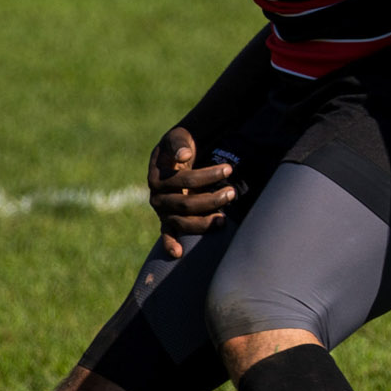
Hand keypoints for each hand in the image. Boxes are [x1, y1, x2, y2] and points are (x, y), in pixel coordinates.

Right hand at [146, 125, 235, 257]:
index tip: (229, 168)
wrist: (173, 157)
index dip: (208, 176)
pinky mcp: (167, 221)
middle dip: (212, 199)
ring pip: (182, 222)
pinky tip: (178, 253)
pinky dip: (170, 244)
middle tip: (233, 192)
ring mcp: (162, 211)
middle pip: (186, 204)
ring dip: (204, 222)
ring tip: (225, 219)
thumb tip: (184, 156)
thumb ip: (178, 144)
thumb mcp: (177, 137)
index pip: (185, 180)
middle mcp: (157, 197)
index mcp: (157, 177)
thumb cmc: (178, 146)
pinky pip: (166, 235)